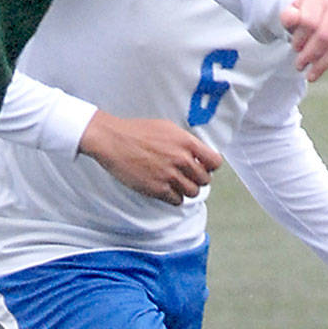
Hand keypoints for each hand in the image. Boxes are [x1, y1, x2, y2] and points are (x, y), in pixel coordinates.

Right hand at [78, 111, 222, 204]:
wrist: (113, 140)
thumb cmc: (136, 131)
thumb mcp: (166, 128)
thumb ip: (185, 141)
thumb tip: (199, 153)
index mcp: (185, 142)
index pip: (214, 162)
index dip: (210, 166)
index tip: (203, 167)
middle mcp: (181, 158)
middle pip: (205, 180)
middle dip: (197, 179)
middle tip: (186, 176)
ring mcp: (169, 175)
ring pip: (192, 192)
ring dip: (185, 189)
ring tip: (175, 183)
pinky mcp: (157, 188)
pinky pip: (177, 201)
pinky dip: (173, 197)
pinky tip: (165, 189)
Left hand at [278, 0, 327, 80]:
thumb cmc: (307, 13)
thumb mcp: (293, 12)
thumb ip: (288, 16)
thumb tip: (291, 18)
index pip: (309, 22)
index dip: (300, 39)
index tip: (294, 49)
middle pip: (325, 35)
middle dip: (310, 54)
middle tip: (299, 66)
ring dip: (323, 63)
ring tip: (310, 75)